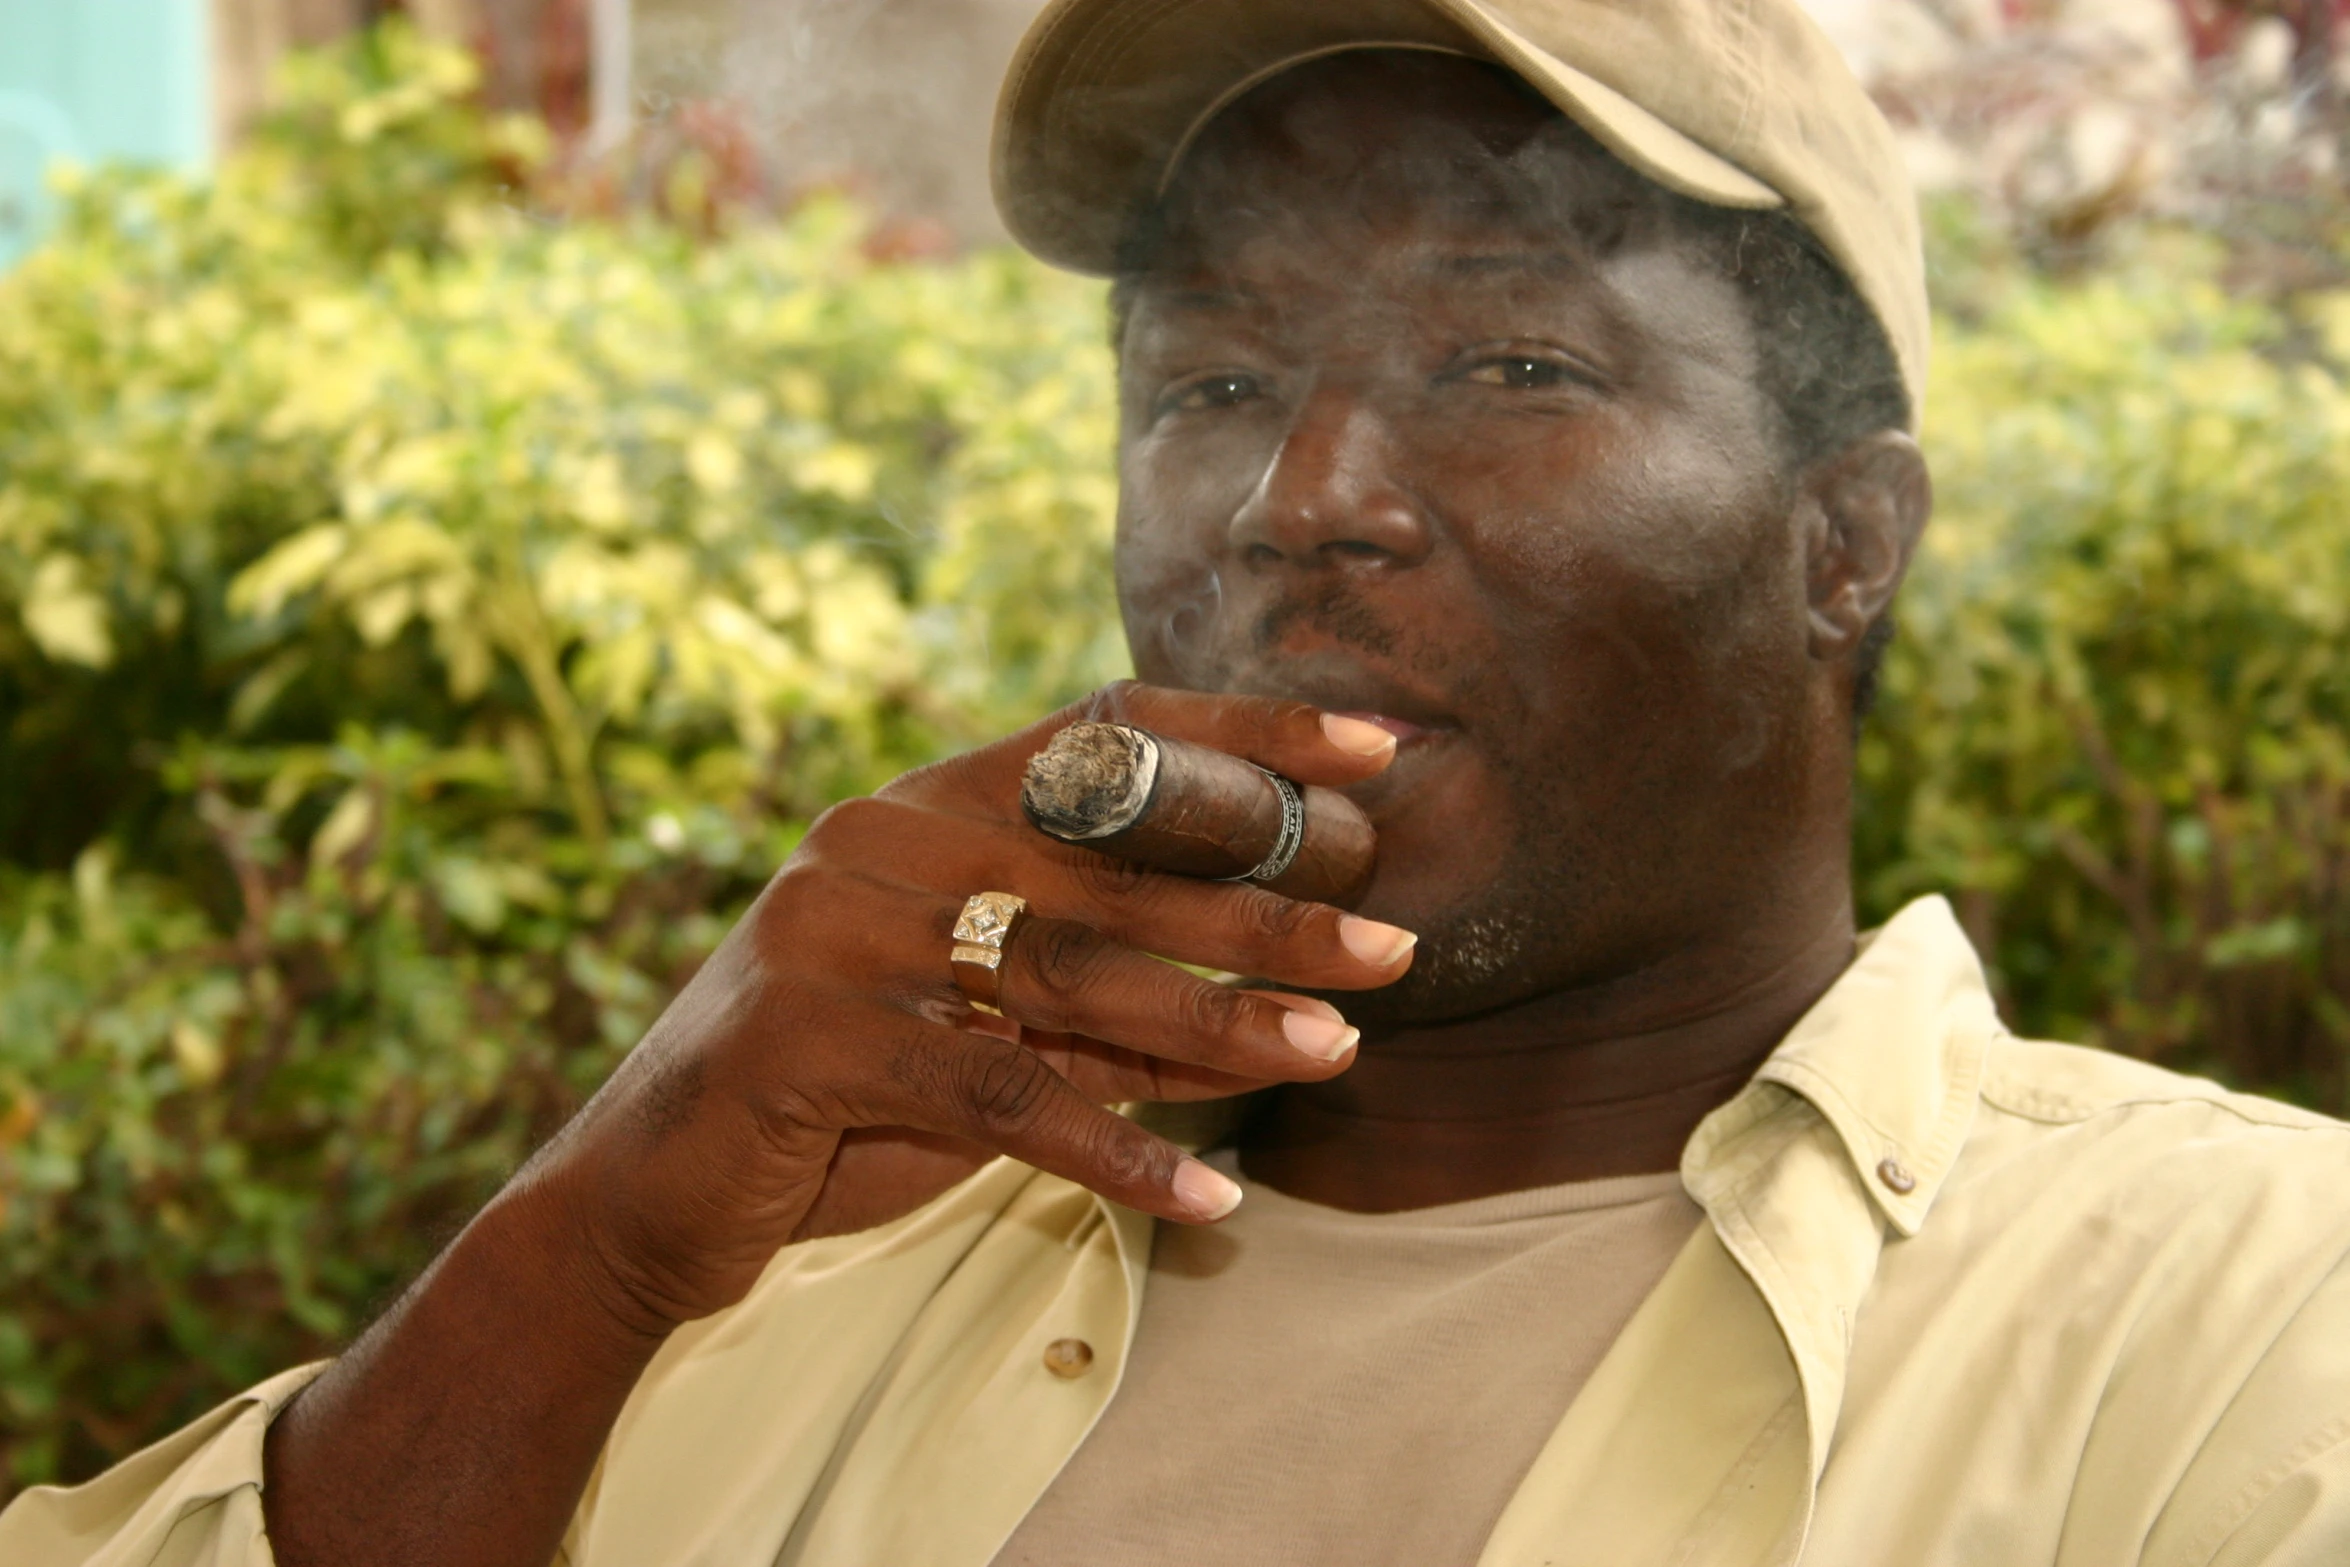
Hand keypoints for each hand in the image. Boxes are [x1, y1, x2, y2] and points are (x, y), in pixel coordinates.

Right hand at [526, 683, 1414, 1334]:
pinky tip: (1207, 1196)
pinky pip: (999, 1097)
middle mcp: (879, 844)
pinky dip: (1113, 1149)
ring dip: (1216, 1022)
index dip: (1243, 735)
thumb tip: (1281, 1010)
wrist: (645, 1192)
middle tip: (1393, 947)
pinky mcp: (808, 1042)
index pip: (1103, 734)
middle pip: (1110, 866)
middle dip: (1264, 910)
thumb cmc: (836, 1097)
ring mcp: (835, 936)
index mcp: (924, 808)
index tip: (1373, 747)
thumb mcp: (979, 1028)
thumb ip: (1101, 1004)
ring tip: (1333, 1051)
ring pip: (1067, 975)